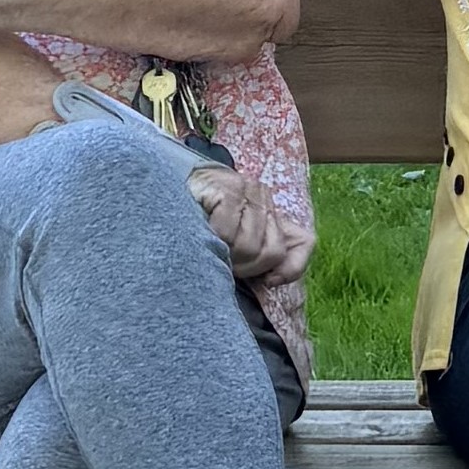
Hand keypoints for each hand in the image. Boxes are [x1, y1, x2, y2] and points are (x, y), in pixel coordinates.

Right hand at [191, 161, 310, 290]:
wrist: (164, 199)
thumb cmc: (201, 231)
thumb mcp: (237, 251)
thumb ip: (267, 261)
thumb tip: (274, 279)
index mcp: (271, 211)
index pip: (304, 243)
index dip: (289, 269)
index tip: (267, 280)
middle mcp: (263, 196)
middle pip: (271, 252)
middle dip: (245, 266)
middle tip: (223, 257)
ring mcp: (247, 188)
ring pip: (249, 245)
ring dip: (225, 254)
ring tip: (210, 242)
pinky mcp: (228, 187)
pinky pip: (227, 231)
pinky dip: (212, 237)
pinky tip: (201, 227)